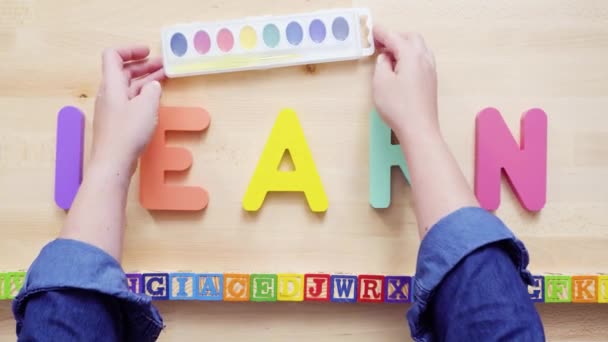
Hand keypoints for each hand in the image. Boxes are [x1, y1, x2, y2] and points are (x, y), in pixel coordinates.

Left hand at [91, 45, 164, 175]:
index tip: (149, 52)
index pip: (114, 56)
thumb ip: (152, 90)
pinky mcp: (117, 122)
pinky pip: (129, 101)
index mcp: (112, 85)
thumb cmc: (128, 132)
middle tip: (164, 66)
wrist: (113, 162)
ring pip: (128, 87)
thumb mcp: (147, 106)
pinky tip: (154, 100)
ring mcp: (112, 109)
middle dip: (144, 66)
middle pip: (123, 72)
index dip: (130, 50)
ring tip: (164, 79)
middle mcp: (109, 94)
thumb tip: (153, 85)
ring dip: (145, 81)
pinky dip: (142, 95)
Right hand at [372, 27, 438, 140]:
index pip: (394, 37)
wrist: (419, 129)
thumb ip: (381, 64)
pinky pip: (422, 59)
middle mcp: (424, 59)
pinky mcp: (430, 82)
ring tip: (389, 55)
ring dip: (404, 46)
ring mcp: (430, 71)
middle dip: (395, 37)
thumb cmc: (399, 107)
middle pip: (411, 38)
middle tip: (379, 43)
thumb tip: (386, 58)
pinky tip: (401, 67)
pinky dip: (411, 56)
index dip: (381, 33)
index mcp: (411, 55)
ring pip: (419, 48)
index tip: (372, 30)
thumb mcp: (380, 82)